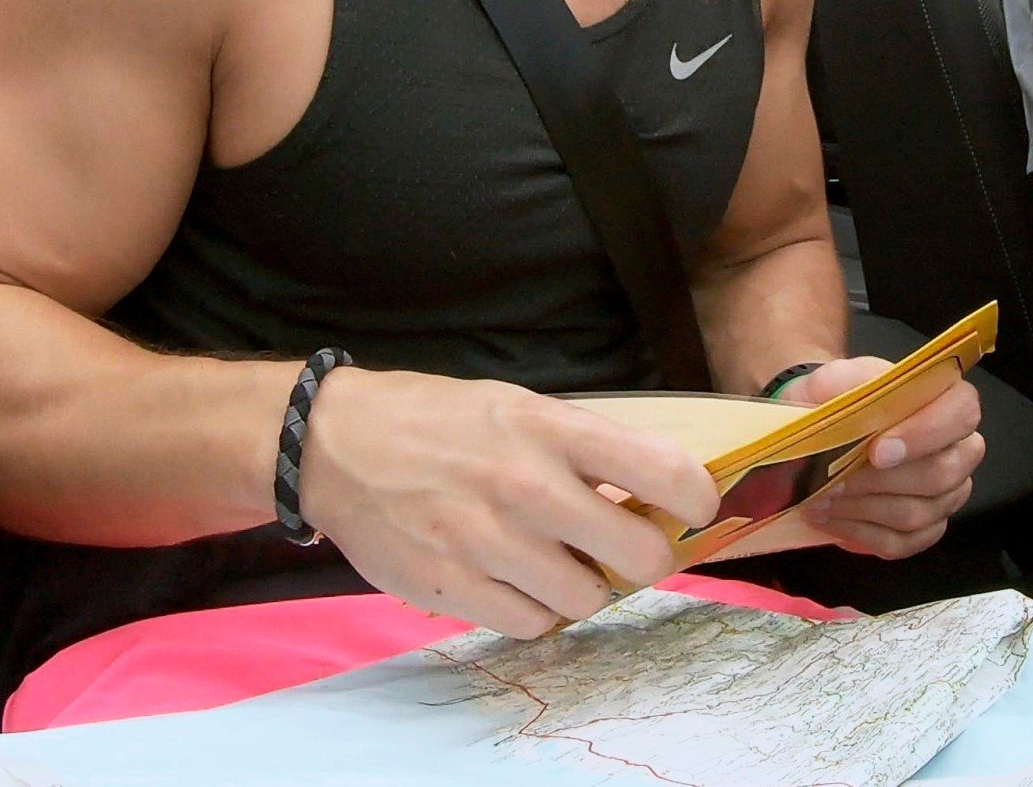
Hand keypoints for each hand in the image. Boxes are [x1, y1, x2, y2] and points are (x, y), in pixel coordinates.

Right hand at [299, 369, 718, 639]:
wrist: (336, 444)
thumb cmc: (439, 422)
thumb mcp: (519, 408)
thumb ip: (584, 449)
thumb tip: (654, 492)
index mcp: (549, 429)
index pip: (661, 469)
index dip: (696, 499)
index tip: (693, 508)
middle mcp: (525, 486)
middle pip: (638, 555)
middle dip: (646, 557)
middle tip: (627, 547)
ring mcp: (487, 541)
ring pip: (586, 600)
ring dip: (584, 587)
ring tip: (558, 560)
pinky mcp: (452, 587)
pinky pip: (531, 623)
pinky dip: (535, 610)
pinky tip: (517, 579)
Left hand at [778, 357, 984, 558]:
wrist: (826, 430)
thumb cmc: (840, 401)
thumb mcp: (833, 379)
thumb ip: (838, 381)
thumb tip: (834, 396)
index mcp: (946, 400)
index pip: (962, 413)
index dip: (925, 434)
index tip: (877, 450)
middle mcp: (958, 448)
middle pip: (943, 473)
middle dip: (881, 481)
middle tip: (833, 480)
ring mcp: (947, 493)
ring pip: (918, 514)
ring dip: (862, 509)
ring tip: (819, 499)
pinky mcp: (927, 528)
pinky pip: (902, 543)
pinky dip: (861, 533)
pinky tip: (830, 519)